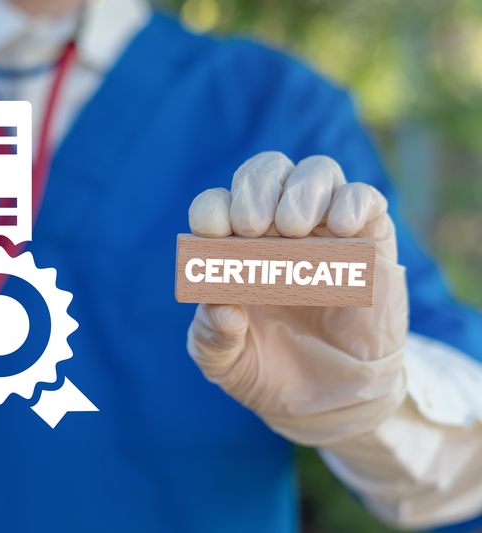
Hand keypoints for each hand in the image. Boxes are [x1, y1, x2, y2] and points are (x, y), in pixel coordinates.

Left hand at [186, 152, 407, 444]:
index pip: (217, 204)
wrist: (326, 398)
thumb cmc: (266, 366)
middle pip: (267, 171)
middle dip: (255, 188)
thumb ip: (212, 338)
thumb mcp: (224, 362)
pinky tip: (339, 230)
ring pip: (318, 172)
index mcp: (232, 246)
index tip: (212, 232)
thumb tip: (223, 311)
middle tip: (252, 225)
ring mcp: (323, 230)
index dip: (213, 209)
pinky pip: (366, 199)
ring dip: (303, 190)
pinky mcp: (369, 243)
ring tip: (294, 229)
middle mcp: (276, 227)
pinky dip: (352, 203)